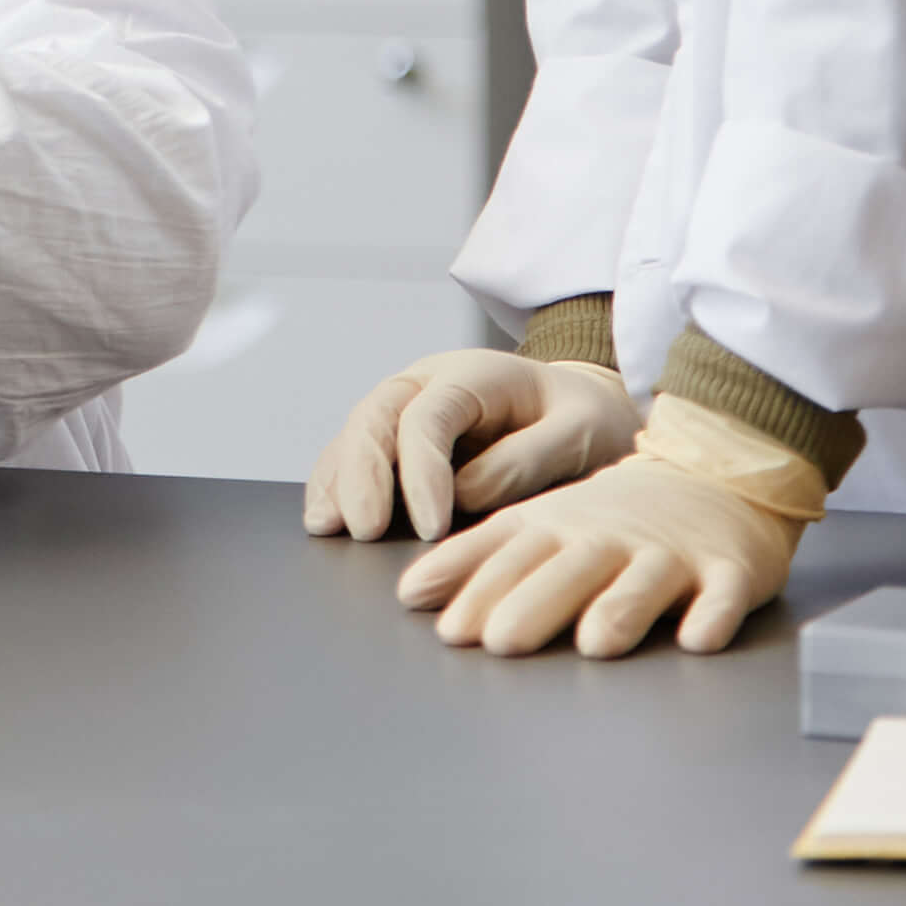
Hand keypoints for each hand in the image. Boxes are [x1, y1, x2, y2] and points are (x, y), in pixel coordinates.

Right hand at [303, 346, 638, 545]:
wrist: (577, 405)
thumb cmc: (582, 419)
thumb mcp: (580, 432)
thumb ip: (525, 459)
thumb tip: (463, 495)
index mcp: (471, 374)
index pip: (427, 418)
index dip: (420, 472)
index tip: (430, 528)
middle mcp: (425, 382)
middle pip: (375, 417)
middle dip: (363, 475)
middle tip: (365, 531)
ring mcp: (404, 404)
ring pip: (355, 433)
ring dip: (338, 480)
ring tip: (328, 528)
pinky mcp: (395, 433)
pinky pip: (353, 452)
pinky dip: (334, 482)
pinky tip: (323, 516)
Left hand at [392, 399, 824, 657]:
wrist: (714, 472)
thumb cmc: (612, 515)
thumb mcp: (543, 522)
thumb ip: (480, 557)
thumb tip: (410, 595)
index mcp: (560, 526)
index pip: (512, 556)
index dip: (478, 588)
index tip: (445, 627)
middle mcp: (610, 537)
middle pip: (569, 569)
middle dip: (533, 602)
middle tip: (499, 641)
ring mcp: (672, 553)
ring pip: (643, 581)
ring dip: (620, 610)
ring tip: (594, 643)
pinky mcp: (730, 570)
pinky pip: (724, 594)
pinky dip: (713, 615)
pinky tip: (698, 639)